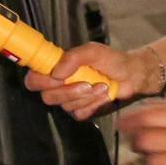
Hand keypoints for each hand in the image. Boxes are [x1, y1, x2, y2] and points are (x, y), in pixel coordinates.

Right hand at [24, 42, 160, 120]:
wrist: (130, 75)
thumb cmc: (111, 60)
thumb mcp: (92, 51)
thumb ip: (73, 57)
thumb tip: (56, 71)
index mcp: (57, 66)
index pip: (34, 77)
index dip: (40, 80)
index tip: (56, 77)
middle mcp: (60, 83)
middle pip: (47, 95)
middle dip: (68, 91)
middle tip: (86, 83)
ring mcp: (69, 98)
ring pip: (64, 105)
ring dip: (85, 96)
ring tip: (100, 85)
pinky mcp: (80, 110)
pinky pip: (78, 113)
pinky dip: (92, 104)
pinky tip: (102, 94)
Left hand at [119, 97, 165, 164]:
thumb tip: (150, 105)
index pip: (155, 113)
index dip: (134, 118)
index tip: (124, 121)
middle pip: (150, 137)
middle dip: (135, 139)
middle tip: (133, 139)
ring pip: (154, 158)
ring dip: (144, 156)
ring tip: (145, 153)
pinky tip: (156, 163)